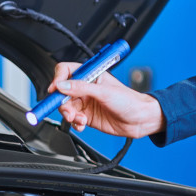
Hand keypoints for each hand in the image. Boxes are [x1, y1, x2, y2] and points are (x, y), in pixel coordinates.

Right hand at [46, 63, 165, 137]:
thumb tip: (62, 85)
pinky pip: (72, 119)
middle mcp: (86, 88)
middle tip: (68, 111)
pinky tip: (82, 124)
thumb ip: (82, 88)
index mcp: (91, 75)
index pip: (66, 71)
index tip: (55, 89)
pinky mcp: (87, 116)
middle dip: (62, 103)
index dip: (58, 79)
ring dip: (69, 115)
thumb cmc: (130, 101)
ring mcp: (86, 103)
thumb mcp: (105, 92)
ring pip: (65, 107)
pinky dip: (74, 123)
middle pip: (62, 92)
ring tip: (79, 119)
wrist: (140, 120)